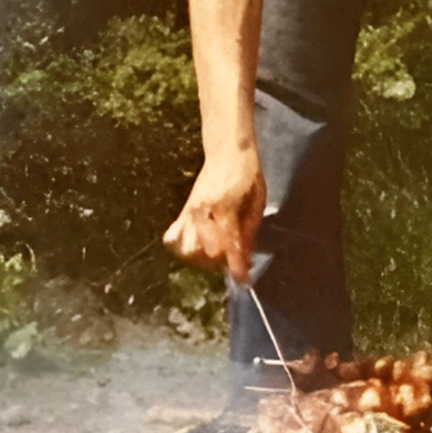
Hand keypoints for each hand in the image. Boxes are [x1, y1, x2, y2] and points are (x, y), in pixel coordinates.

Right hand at [163, 153, 264, 284]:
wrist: (228, 152)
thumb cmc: (247, 176)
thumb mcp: (257, 203)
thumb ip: (249, 233)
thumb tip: (245, 262)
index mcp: (224, 207)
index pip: (228, 244)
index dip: (236, 266)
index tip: (242, 280)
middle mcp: (201, 211)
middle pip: (204, 251)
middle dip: (221, 260)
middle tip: (234, 257)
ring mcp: (189, 212)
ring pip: (186, 248)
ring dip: (203, 257)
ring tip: (218, 252)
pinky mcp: (182, 212)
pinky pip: (174, 237)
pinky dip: (184, 246)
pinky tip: (200, 244)